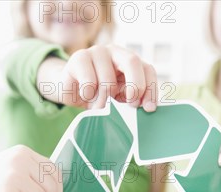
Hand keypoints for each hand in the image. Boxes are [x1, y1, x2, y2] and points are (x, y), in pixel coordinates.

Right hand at [37, 44, 157, 110]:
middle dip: (135, 86)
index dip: (150, 89)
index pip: (147, 69)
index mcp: (129, 61)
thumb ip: (131, 99)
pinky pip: (89, 82)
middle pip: (132, 62)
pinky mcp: (79, 57)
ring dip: (104, 101)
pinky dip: (88, 96)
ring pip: (108, 80)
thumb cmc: (98, 95)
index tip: (148, 109)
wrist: (70, 89)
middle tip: (130, 104)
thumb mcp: (118, 97)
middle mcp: (115, 52)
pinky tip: (85, 96)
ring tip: (98, 106)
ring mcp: (96, 52)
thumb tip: (145, 110)